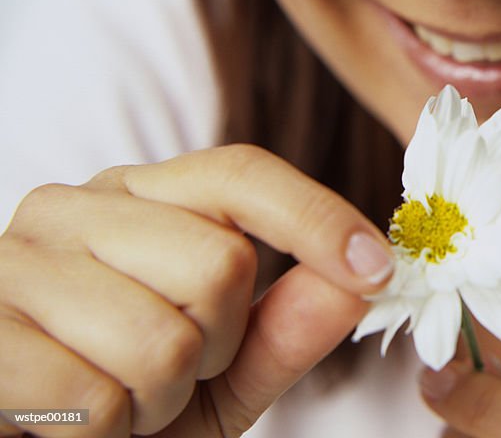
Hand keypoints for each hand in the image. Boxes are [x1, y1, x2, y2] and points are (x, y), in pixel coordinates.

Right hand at [0, 144, 393, 436]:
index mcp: (138, 197)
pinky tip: (62, 421)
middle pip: (221, 262)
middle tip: (165, 374)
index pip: (241, 175)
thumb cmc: (124, 403)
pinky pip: (94, 398)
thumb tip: (360, 279)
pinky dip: (100, 434)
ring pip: (164, 339)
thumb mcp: (221, 372)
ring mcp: (14, 262)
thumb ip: (287, 326)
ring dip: (157, 400)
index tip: (377, 268)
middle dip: (215, 348)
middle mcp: (73, 207)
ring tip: (114, 398)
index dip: (317, 218)